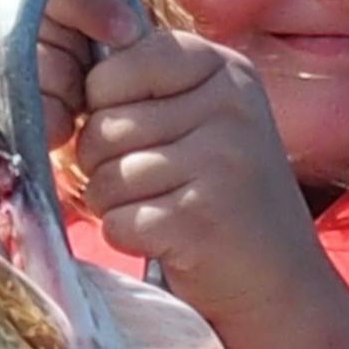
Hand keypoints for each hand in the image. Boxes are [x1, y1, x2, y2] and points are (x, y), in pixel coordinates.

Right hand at [0, 0, 139, 146]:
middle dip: (78, 51)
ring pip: (32, 69)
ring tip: (72, 91)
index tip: (128, 28)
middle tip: (88, 67)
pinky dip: (54, 119)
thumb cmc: (31, 42)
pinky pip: (25, 112)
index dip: (86, 0)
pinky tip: (58, 115)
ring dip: (69, 87)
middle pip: (35, 22)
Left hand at [75, 30, 325, 330]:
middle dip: (104, 165)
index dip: (103, 107)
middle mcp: (229, 107)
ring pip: (105, 176)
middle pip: (103, 125)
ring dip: (115, 206)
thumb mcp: (206, 121)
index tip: (137, 136)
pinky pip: (118, 222)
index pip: (118, 66)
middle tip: (152, 188)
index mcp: (226, 71)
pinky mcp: (201, 219)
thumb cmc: (226, 199)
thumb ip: (149, 91)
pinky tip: (167, 241)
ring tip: (161, 214)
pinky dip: (129, 238)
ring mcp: (220, 162)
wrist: (282, 282)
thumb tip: (67, 86)